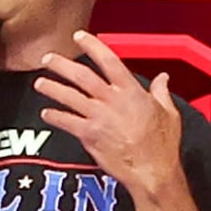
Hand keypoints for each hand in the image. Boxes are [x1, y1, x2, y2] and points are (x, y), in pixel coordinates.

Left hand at [35, 33, 184, 199]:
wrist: (154, 173)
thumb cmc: (163, 147)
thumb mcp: (170, 114)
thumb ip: (162, 92)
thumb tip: (163, 78)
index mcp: (131, 92)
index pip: (108, 61)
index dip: (92, 46)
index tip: (79, 37)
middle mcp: (113, 101)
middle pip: (81, 75)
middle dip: (61, 64)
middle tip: (48, 59)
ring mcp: (99, 118)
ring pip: (69, 96)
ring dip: (52, 88)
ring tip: (40, 83)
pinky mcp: (90, 136)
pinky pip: (66, 121)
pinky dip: (54, 116)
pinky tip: (46, 113)